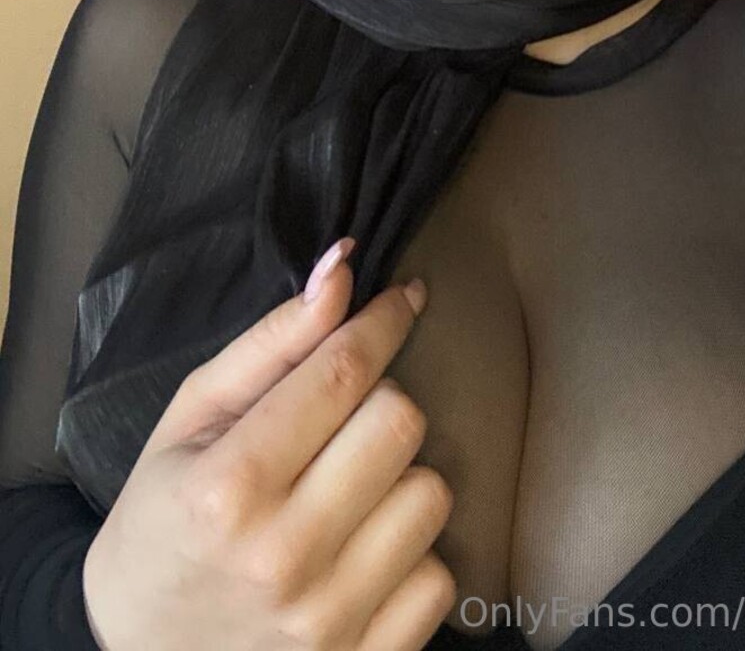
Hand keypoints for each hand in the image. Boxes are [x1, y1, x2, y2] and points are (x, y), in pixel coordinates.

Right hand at [82, 244, 455, 649]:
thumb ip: (271, 344)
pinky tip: (361, 553)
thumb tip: (341, 271)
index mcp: (229, 487)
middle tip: (342, 421)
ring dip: (399, 478)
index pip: (344, 373)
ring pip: (431, 494)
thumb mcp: (190, 421)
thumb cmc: (164, 520)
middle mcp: (283, 557)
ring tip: (347, 493)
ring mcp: (328, 621)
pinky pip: (439, 577)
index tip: (403, 297)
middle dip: (380, 401)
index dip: (384, 320)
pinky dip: (410, 555)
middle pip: (401, 423)